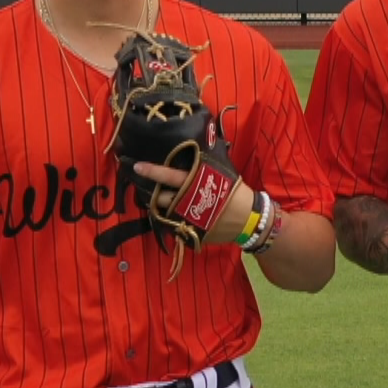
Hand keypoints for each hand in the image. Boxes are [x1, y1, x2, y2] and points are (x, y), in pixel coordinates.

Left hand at [131, 161, 255, 244]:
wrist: (250, 221)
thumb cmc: (237, 194)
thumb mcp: (222, 175)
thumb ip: (204, 169)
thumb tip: (191, 154)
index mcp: (196, 185)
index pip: (170, 176)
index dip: (153, 171)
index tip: (137, 166)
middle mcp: (189, 203)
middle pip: (162, 198)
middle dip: (154, 193)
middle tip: (150, 189)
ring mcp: (188, 220)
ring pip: (166, 213)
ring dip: (163, 207)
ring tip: (164, 201)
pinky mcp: (191, 233)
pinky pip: (175, 226)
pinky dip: (173, 220)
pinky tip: (178, 215)